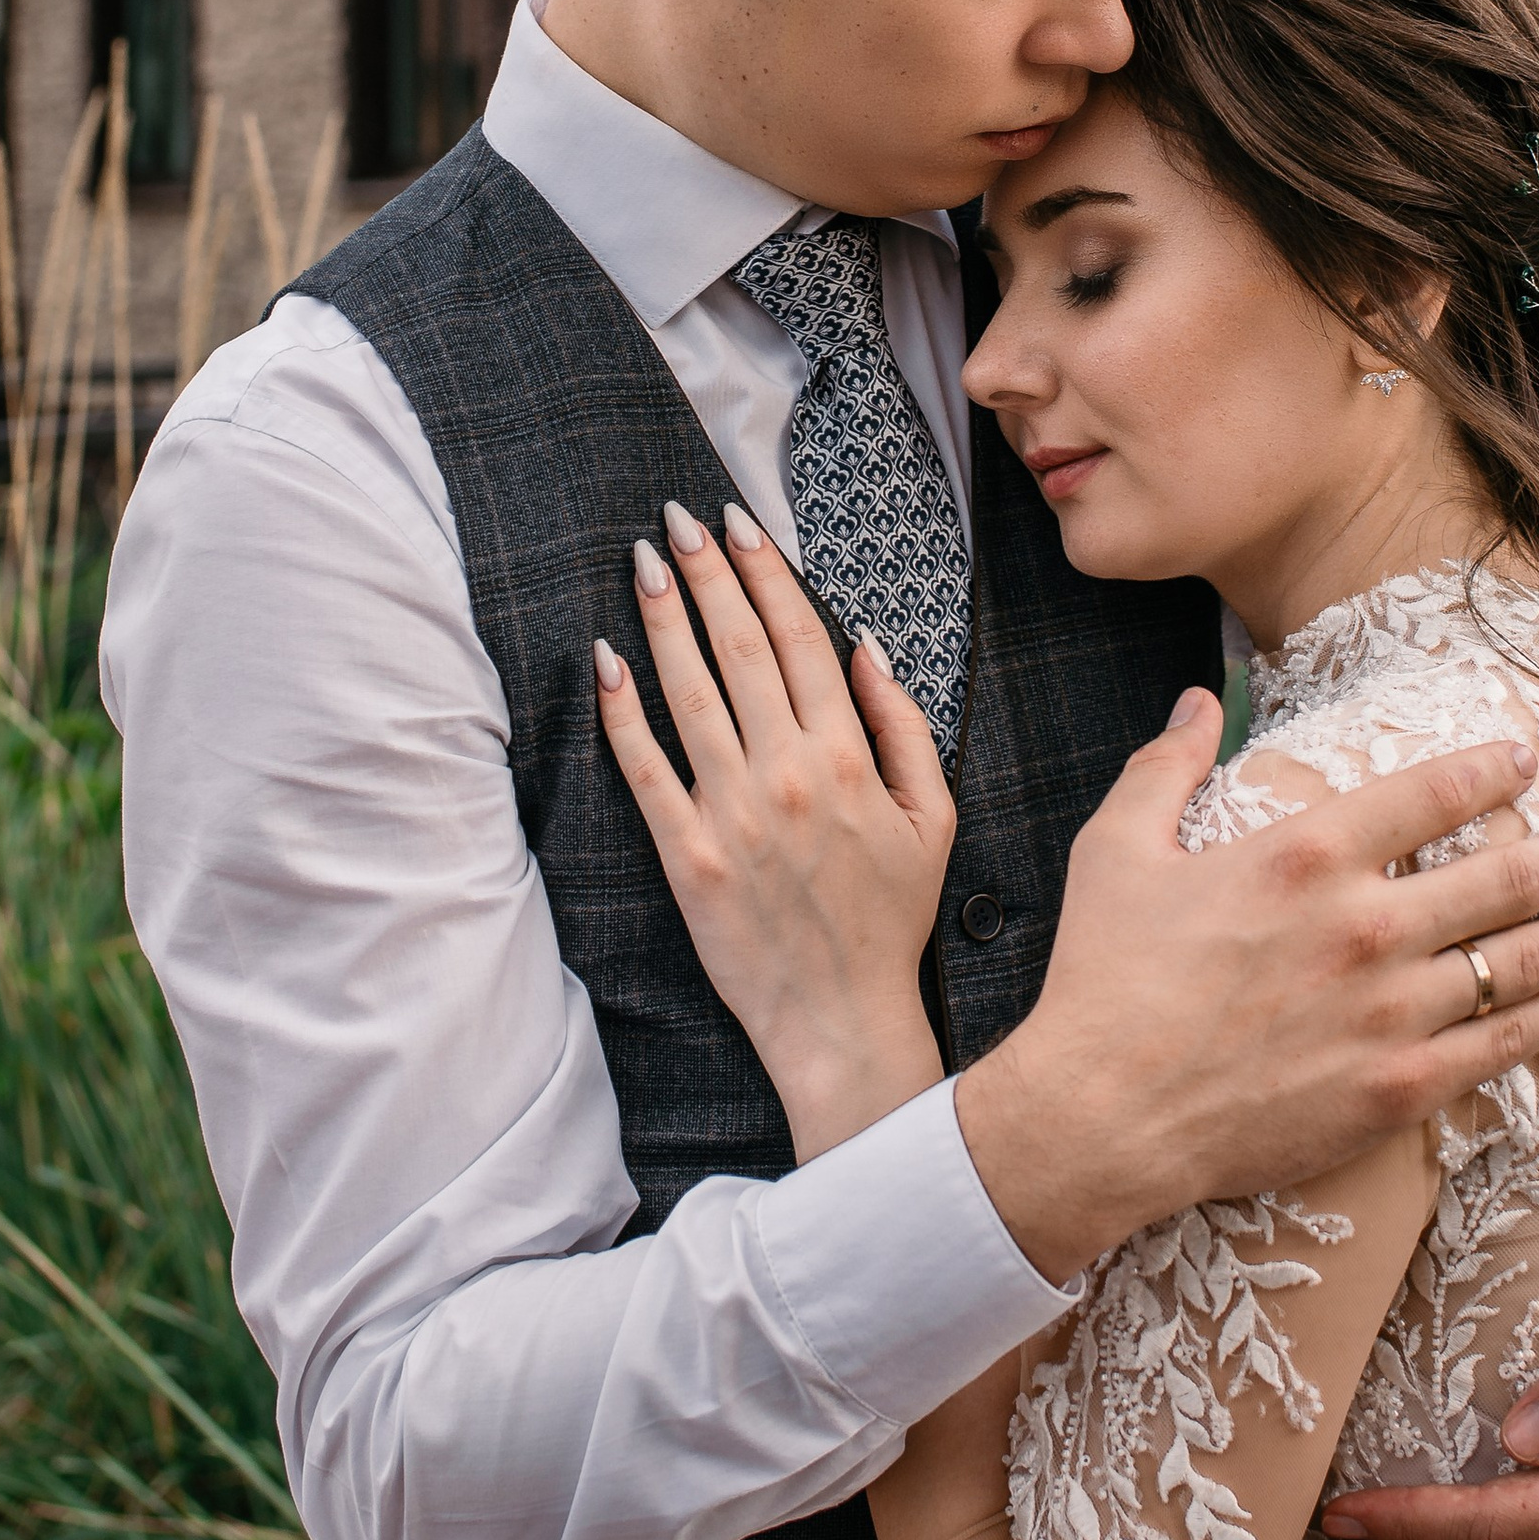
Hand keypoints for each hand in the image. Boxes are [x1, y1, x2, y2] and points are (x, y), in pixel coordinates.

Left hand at [595, 499, 957, 1159]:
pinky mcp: (685, 857)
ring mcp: (730, 814)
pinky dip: (622, 711)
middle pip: (738, 648)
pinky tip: (606, 660)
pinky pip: (644, 769)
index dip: (766, 572)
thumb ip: (903, 727)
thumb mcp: (932, 817)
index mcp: (847, 757)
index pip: (798, 638)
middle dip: (705, 573)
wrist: (841, 1020)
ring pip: (688, 692)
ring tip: (642, 562)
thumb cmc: (889, 920)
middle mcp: (786, 773)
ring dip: (663, 619)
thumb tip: (863, 647)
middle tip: (678, 519)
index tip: (740, 524)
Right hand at [956, 730, 1538, 1281]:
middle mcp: (1366, 924)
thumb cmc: (1104, 979)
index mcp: (1306, 854)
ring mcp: (1391, 1012)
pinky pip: (1505, 1043)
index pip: (1430, 794)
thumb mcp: (1117, 849)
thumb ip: (1165, 765)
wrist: (1102, 1114)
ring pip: (1520, 959)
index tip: (1528, 759)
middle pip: (1503, 876)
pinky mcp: (1398, 1088)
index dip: (1490, 770)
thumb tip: (1194, 699)